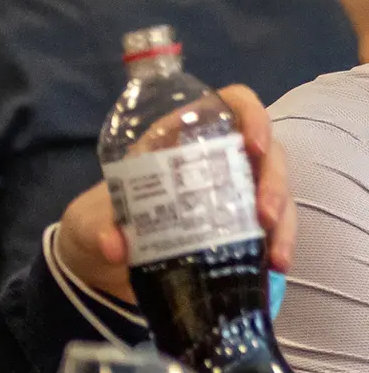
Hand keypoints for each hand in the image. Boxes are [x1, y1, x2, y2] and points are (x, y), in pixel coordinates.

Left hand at [55, 85, 295, 300]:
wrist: (98, 263)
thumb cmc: (98, 224)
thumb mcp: (90, 224)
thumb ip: (98, 230)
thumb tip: (114, 245)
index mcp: (181, 140)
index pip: (231, 106)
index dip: (251, 115)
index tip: (253, 144)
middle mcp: (214, 162)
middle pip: (265, 154)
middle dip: (273, 182)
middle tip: (263, 215)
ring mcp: (230, 196)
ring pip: (276, 193)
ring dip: (283, 220)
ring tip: (276, 255)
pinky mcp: (236, 231)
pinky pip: (270, 229)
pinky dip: (277, 245)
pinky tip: (275, 266)